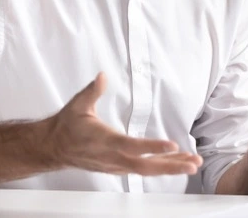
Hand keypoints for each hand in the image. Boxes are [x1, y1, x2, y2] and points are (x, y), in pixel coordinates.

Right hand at [45, 72, 201, 174]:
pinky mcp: (117, 167)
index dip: (153, 147)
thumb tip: (102, 76)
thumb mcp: (78, 105)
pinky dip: (160, 167)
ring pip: (147, 171)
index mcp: (105, 141)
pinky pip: (142, 170)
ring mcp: (116, 165)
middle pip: (146, 166)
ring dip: (171, 167)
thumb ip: (92, 91)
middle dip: (172, 165)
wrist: (53, 148)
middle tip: (193, 163)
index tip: (172, 145)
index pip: (132, 146)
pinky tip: (174, 162)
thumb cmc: (67, 125)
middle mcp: (113, 157)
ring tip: (192, 163)